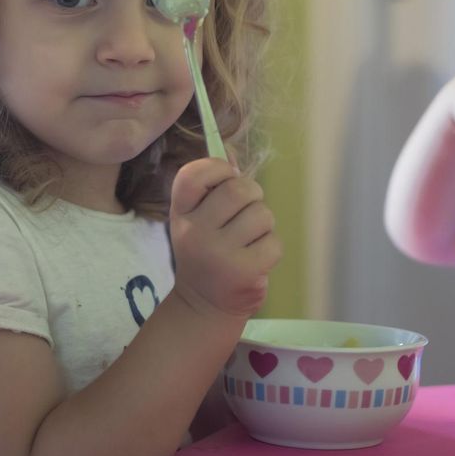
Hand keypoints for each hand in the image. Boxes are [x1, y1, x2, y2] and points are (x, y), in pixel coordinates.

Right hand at [169, 158, 281, 317]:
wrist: (203, 305)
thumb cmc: (207, 252)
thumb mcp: (199, 218)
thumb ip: (213, 186)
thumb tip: (231, 150)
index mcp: (181, 213)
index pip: (194, 173)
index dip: (217, 169)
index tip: (224, 182)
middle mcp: (194, 232)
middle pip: (240, 188)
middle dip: (252, 196)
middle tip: (244, 215)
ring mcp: (218, 254)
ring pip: (262, 214)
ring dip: (263, 225)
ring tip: (248, 241)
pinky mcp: (243, 272)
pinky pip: (274, 241)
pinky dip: (270, 248)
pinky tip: (254, 260)